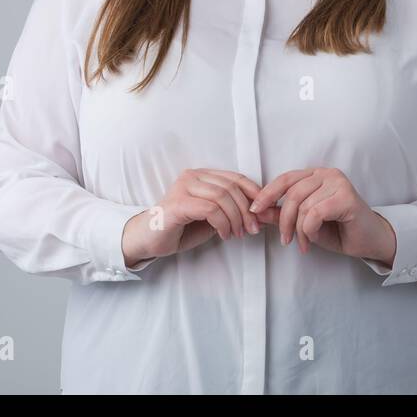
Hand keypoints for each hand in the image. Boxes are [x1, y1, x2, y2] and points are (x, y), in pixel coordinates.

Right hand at [122, 168, 281, 264]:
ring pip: (223, 197)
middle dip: (247, 210)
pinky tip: (224, 235)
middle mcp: (193, 176)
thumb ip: (237, 213)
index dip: (255, 194)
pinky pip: (210, 209)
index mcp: (203, 175)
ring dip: (236, 218)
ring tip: (237, 234)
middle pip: (232, 187)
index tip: (264, 214)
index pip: (237, 178)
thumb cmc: (182, 229)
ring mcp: (183, 187)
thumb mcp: (216, 220)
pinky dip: (223, 223)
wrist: (148, 240)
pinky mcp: (177, 203)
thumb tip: (268, 214)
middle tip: (252, 229)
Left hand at [247, 167, 396, 264]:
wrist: (368, 242)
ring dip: (299, 230)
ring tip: (304, 243)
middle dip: (284, 220)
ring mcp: (339, 183)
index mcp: (317, 175)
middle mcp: (328, 174)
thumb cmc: (339, 230)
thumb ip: (281, 215)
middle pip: (292, 193)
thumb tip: (257, 211)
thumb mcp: (303, 223)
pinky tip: (313, 239)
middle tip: (285, 240)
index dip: (268, 193)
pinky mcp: (347, 197)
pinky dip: (309, 230)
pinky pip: (316, 213)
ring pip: (303, 206)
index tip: (254, 210)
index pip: (286, 179)